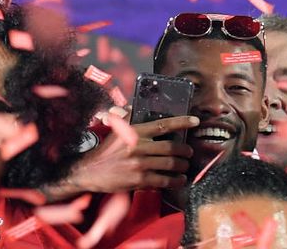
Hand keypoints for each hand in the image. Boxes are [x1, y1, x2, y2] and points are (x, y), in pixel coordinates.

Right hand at [46, 115, 198, 199]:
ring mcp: (140, 164)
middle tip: (189, 152)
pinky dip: (177, 181)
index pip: (162, 125)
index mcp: (133, 132)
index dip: (181, 122)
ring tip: (184, 166)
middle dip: (185, 151)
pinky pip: (166, 180)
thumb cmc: (106, 152)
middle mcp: (138, 147)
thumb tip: (133, 106)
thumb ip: (126, 119)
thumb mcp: (115, 131)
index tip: (195, 121)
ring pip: (171, 165)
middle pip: (172, 147)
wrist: (91, 172)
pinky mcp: (140, 180)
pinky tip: (180, 180)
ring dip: (183, 166)